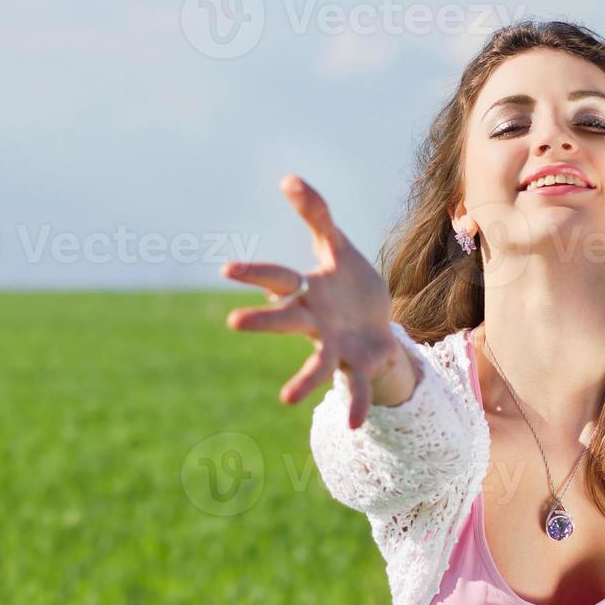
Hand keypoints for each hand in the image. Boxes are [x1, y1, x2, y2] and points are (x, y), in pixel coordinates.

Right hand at [221, 174, 408, 429]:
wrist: (378, 325)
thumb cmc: (349, 285)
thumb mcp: (337, 247)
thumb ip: (316, 215)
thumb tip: (289, 178)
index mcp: (307, 291)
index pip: (278, 278)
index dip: (254, 273)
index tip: (227, 269)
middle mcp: (314, 322)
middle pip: (286, 320)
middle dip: (263, 320)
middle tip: (234, 322)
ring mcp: (335, 346)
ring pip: (317, 363)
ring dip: (303, 381)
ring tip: (286, 400)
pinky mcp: (359, 364)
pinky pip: (355, 385)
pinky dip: (354, 404)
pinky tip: (353, 425)